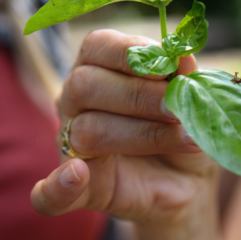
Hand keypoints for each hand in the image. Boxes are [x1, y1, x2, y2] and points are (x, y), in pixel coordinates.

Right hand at [31, 29, 219, 239]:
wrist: (189, 181)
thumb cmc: (182, 125)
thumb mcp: (189, 96)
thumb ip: (181, 76)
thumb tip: (181, 57)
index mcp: (98, 66)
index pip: (97, 46)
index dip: (130, 52)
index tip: (169, 65)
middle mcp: (75, 101)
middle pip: (85, 85)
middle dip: (139, 95)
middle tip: (178, 108)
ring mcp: (71, 145)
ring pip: (87, 131)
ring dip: (143, 134)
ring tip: (187, 138)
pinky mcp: (79, 191)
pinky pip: (50, 193)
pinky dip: (57, 186)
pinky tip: (76, 176)